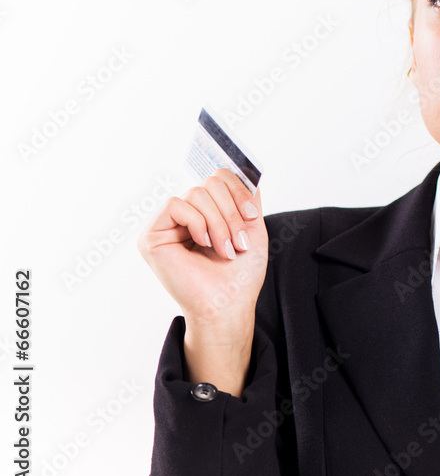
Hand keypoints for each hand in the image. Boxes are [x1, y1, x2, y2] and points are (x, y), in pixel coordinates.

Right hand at [138, 168, 268, 330]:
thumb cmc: (240, 274)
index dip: (238, 190)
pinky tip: (202, 244)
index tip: (252, 216)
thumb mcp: (252, 228)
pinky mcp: (151, 235)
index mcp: (207, 212)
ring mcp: (167, 225)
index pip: (218, 177)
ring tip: (225, 249)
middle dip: (231, 212)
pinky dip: (197, 223)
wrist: (229, 303)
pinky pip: (176, 205)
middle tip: (239, 242)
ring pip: (196, 193)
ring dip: (219, 222)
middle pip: (209, 183)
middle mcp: (185, 215)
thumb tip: (247, 171)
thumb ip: (248, 198)